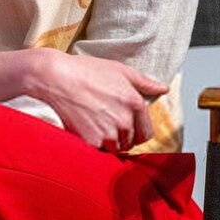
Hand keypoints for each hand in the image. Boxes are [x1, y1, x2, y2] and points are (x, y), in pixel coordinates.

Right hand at [29, 49, 166, 150]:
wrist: (55, 78)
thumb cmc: (85, 71)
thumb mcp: (119, 70)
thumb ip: (144, 82)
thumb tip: (163, 88)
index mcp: (135, 103)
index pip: (146, 132)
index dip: (137, 131)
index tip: (127, 127)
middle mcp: (124, 121)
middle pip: (131, 142)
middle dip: (123, 136)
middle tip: (107, 123)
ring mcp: (108, 133)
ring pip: (115, 148)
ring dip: (108, 142)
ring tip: (95, 124)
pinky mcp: (91, 141)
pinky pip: (98, 150)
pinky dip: (93, 143)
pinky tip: (84, 128)